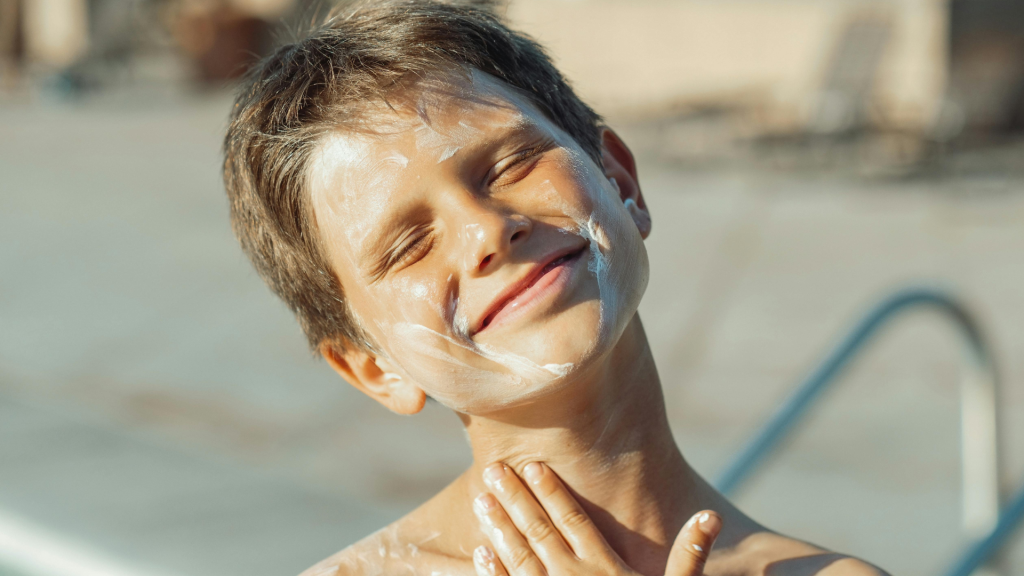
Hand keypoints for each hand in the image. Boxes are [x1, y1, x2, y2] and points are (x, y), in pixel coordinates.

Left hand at [471, 462, 720, 575]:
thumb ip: (690, 556)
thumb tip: (711, 517)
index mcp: (607, 569)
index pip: (574, 521)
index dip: (553, 492)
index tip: (533, 465)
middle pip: (540, 532)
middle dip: (516, 499)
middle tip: (493, 469)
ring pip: (520, 558)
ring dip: (499, 528)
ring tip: (481, 501)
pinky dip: (492, 572)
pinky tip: (478, 551)